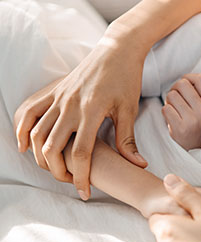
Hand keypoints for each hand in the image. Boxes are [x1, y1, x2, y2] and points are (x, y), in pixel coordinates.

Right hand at [13, 34, 147, 199]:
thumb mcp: (129, 109)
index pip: (80, 153)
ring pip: (36, 133)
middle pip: (51, 148)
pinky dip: (21, 130)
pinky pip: (29, 112)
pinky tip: (25, 146)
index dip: (81, 177)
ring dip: (40, 156)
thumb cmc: (127, 79)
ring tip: (55, 168)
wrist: (118, 49)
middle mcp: (69, 105)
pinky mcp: (53, 91)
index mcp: (91, 111)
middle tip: (72, 182)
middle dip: (58, 172)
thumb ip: (128, 140)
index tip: (85, 192)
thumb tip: (138, 165)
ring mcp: (58, 97)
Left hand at [162, 74, 200, 149]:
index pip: (200, 78)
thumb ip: (198, 94)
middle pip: (182, 84)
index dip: (188, 77)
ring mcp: (192, 119)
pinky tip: (171, 117)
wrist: (192, 148)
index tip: (184, 83)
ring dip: (169, 101)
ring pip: (171, 95)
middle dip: (175, 88)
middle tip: (175, 97)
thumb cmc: (195, 124)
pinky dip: (165, 111)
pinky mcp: (180, 127)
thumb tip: (185, 78)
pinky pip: (165, 108)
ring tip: (174, 108)